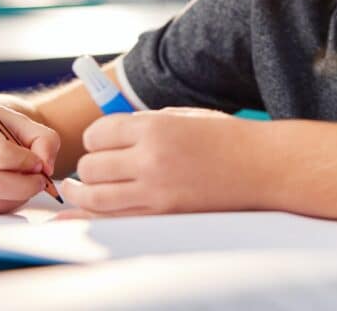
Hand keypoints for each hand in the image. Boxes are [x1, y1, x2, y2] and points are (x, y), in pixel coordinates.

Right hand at [0, 92, 60, 214]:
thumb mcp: (12, 117)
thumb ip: (40, 136)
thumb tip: (47, 168)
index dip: (26, 162)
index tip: (39, 163)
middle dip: (24, 186)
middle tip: (40, 181)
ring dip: (15, 199)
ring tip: (27, 185)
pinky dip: (2, 205)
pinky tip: (10, 192)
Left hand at [59, 107, 262, 217]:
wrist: (263, 167)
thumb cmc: (226, 138)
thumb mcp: (183, 116)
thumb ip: (144, 123)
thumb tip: (107, 135)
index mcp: (155, 127)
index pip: (97, 134)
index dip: (93, 139)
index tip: (99, 143)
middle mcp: (151, 159)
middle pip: (91, 167)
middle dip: (86, 167)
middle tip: (89, 169)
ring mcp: (157, 192)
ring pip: (95, 197)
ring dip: (80, 194)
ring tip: (74, 191)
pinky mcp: (164, 217)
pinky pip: (115, 221)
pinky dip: (91, 218)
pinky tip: (78, 215)